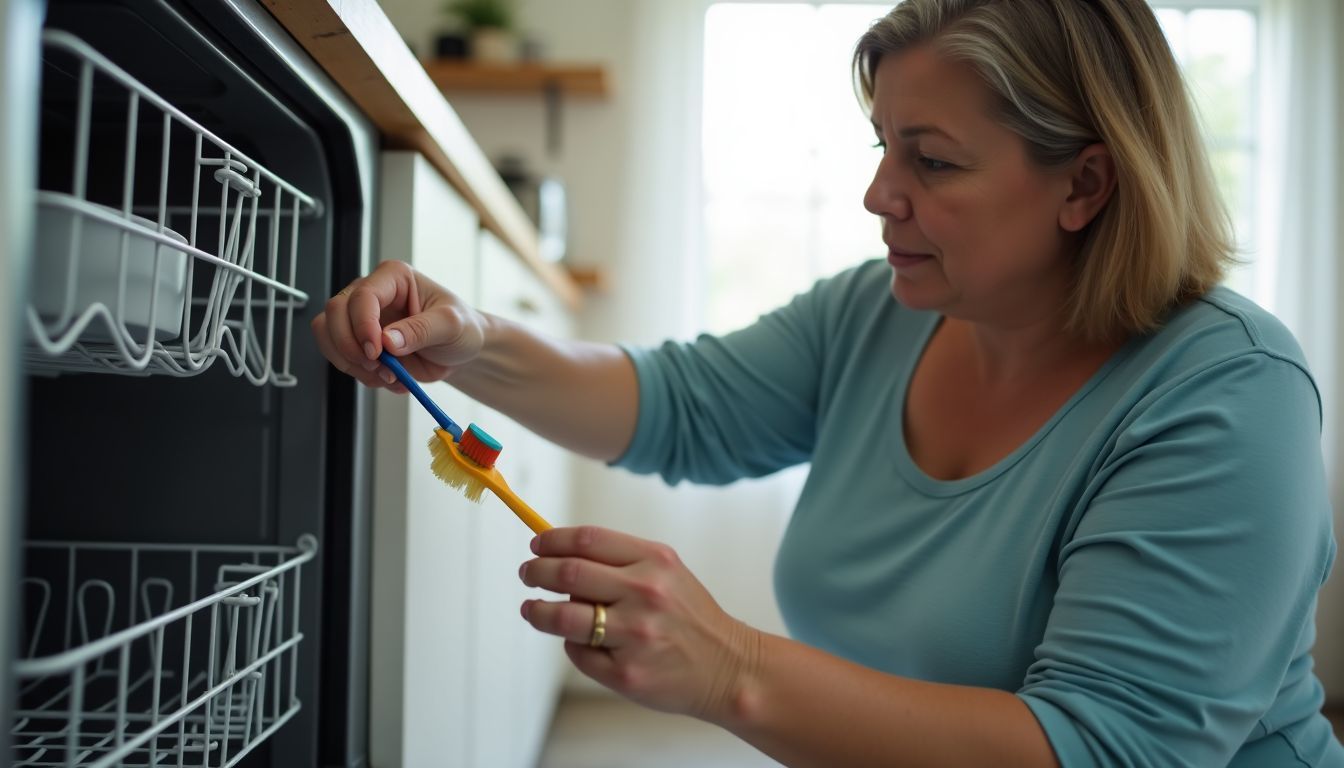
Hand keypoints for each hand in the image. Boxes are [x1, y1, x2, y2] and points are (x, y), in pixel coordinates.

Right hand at [310, 260, 484, 389]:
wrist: (461, 352)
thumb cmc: (461, 328)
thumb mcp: (451, 326)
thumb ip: (421, 330)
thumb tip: (388, 340)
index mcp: (394, 278)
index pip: (362, 295)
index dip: (362, 325)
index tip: (376, 351)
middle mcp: (372, 294)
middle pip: (335, 313)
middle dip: (351, 346)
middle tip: (378, 366)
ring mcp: (361, 318)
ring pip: (328, 335)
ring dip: (351, 362)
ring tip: (386, 375)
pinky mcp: (359, 342)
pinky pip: (339, 357)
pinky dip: (359, 374)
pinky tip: (386, 378)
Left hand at [519, 526, 759, 721]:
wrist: (729, 667)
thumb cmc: (690, 616)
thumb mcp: (667, 572)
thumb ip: (620, 561)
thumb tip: (559, 555)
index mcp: (655, 562)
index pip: (587, 540)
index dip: (552, 540)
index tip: (537, 544)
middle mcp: (645, 594)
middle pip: (568, 574)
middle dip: (536, 571)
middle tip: (527, 573)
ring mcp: (635, 636)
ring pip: (563, 616)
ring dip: (537, 611)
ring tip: (531, 609)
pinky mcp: (626, 673)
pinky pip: (578, 653)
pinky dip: (570, 644)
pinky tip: (577, 641)